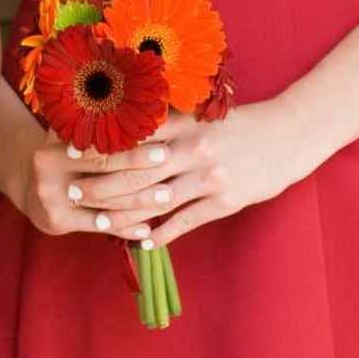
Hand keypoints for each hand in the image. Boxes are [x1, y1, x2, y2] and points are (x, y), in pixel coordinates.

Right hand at [19, 127, 185, 242]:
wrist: (33, 191)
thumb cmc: (69, 158)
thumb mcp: (77, 135)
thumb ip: (102, 124)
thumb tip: (153, 111)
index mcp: (55, 137)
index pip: (99, 138)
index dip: (130, 139)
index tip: (161, 137)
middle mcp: (46, 163)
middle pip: (102, 165)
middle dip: (139, 165)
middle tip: (169, 160)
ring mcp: (48, 193)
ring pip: (103, 199)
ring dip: (138, 201)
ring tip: (167, 196)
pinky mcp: (55, 219)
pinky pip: (96, 225)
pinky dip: (124, 228)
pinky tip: (147, 228)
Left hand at [77, 106, 306, 245]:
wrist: (289, 135)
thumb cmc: (234, 125)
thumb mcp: (199, 115)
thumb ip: (163, 121)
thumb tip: (118, 123)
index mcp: (184, 124)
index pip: (131, 136)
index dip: (98, 146)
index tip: (69, 153)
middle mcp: (193, 149)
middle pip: (135, 172)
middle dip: (99, 185)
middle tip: (72, 192)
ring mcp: (209, 177)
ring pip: (155, 201)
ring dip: (122, 215)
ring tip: (97, 224)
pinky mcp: (224, 201)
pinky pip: (185, 221)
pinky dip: (161, 233)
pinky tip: (141, 242)